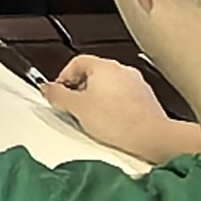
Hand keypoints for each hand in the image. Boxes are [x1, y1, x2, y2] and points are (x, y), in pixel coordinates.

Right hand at [43, 54, 200, 161]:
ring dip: (99, 100)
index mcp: (104, 66)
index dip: (63, 78)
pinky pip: (124, 100)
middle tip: (74, 108)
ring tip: (94, 120)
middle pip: (93, 74)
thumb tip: (48, 89)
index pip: (76, 62)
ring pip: (109, 87)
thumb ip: (57, 95)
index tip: (59, 93)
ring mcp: (137, 85)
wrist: (153, 138)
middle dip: (81, 90)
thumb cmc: (120, 121)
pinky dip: (115, 109)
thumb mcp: (77, 108)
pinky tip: (112, 125)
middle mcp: (122, 70)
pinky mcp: (146, 100)